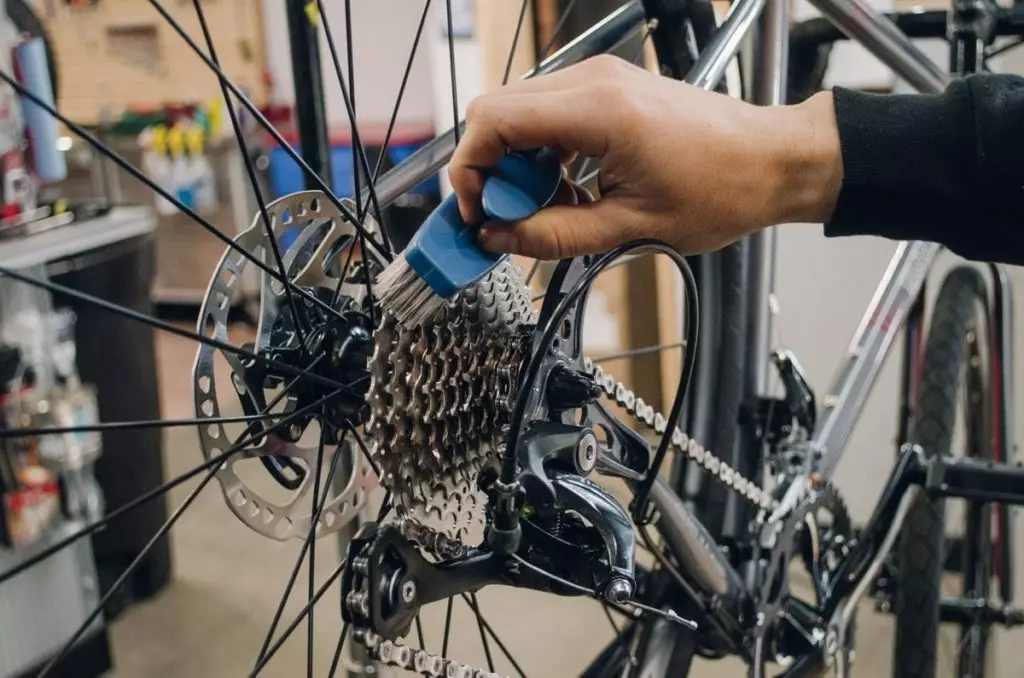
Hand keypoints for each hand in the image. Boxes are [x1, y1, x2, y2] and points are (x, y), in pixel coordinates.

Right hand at [448, 55, 842, 259]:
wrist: (774, 161)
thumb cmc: (723, 189)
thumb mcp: (631, 228)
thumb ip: (554, 235)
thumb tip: (498, 238)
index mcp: (598, 110)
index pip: (493, 120)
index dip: (471, 171)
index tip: (478, 214)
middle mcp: (592, 80)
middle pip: (497, 112)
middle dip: (490, 170)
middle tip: (508, 219)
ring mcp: (599, 79)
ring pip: (520, 114)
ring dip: (517, 166)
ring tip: (548, 210)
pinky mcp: (608, 91)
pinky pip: (549, 117)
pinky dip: (543, 156)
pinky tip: (568, 192)